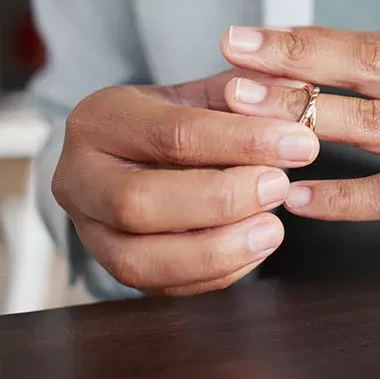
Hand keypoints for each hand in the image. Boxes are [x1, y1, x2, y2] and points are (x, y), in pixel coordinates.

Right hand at [52, 70, 318, 294]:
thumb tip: (299, 91)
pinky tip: (256, 249)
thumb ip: (253, 92)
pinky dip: (215, 274)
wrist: (146, 155)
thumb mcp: (210, 95)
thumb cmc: (184, 121)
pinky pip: (159, 287)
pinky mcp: (113, 267)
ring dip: (217, 250)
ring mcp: (89, 230)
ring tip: (273, 229)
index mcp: (101, 118)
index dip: (244, 142)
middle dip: (222, 201)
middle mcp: (79, 176)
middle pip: (141, 203)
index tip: (300, 144)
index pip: (173, 134)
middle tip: (280, 187)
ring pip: (139, 260)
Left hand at [221, 27, 379, 295]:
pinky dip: (341, 197)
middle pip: (373, 68)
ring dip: (306, 119)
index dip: (312, 38)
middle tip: (233, 60)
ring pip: (378, 125)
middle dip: (297, 61)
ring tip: (247, 118)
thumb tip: (376, 41)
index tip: (253, 38)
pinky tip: (299, 198)